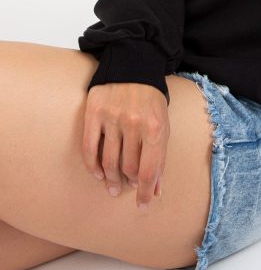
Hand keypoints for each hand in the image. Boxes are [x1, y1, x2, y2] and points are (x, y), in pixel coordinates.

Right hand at [82, 82, 169, 210]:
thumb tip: (156, 190)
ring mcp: (112, 118)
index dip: (146, 192)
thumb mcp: (163, 124)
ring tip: (113, 187)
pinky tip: (98, 174)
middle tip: (128, 187)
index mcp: (156, 128)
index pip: (149, 170)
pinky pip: (89, 148)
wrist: (133, 65)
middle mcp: (133, 124)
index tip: (143, 204)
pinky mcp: (94, 113)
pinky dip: (93, 166)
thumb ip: (160, 157)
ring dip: (111, 179)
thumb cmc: (151, 100)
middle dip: (129, 183)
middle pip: (128, 168)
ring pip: (108, 161)